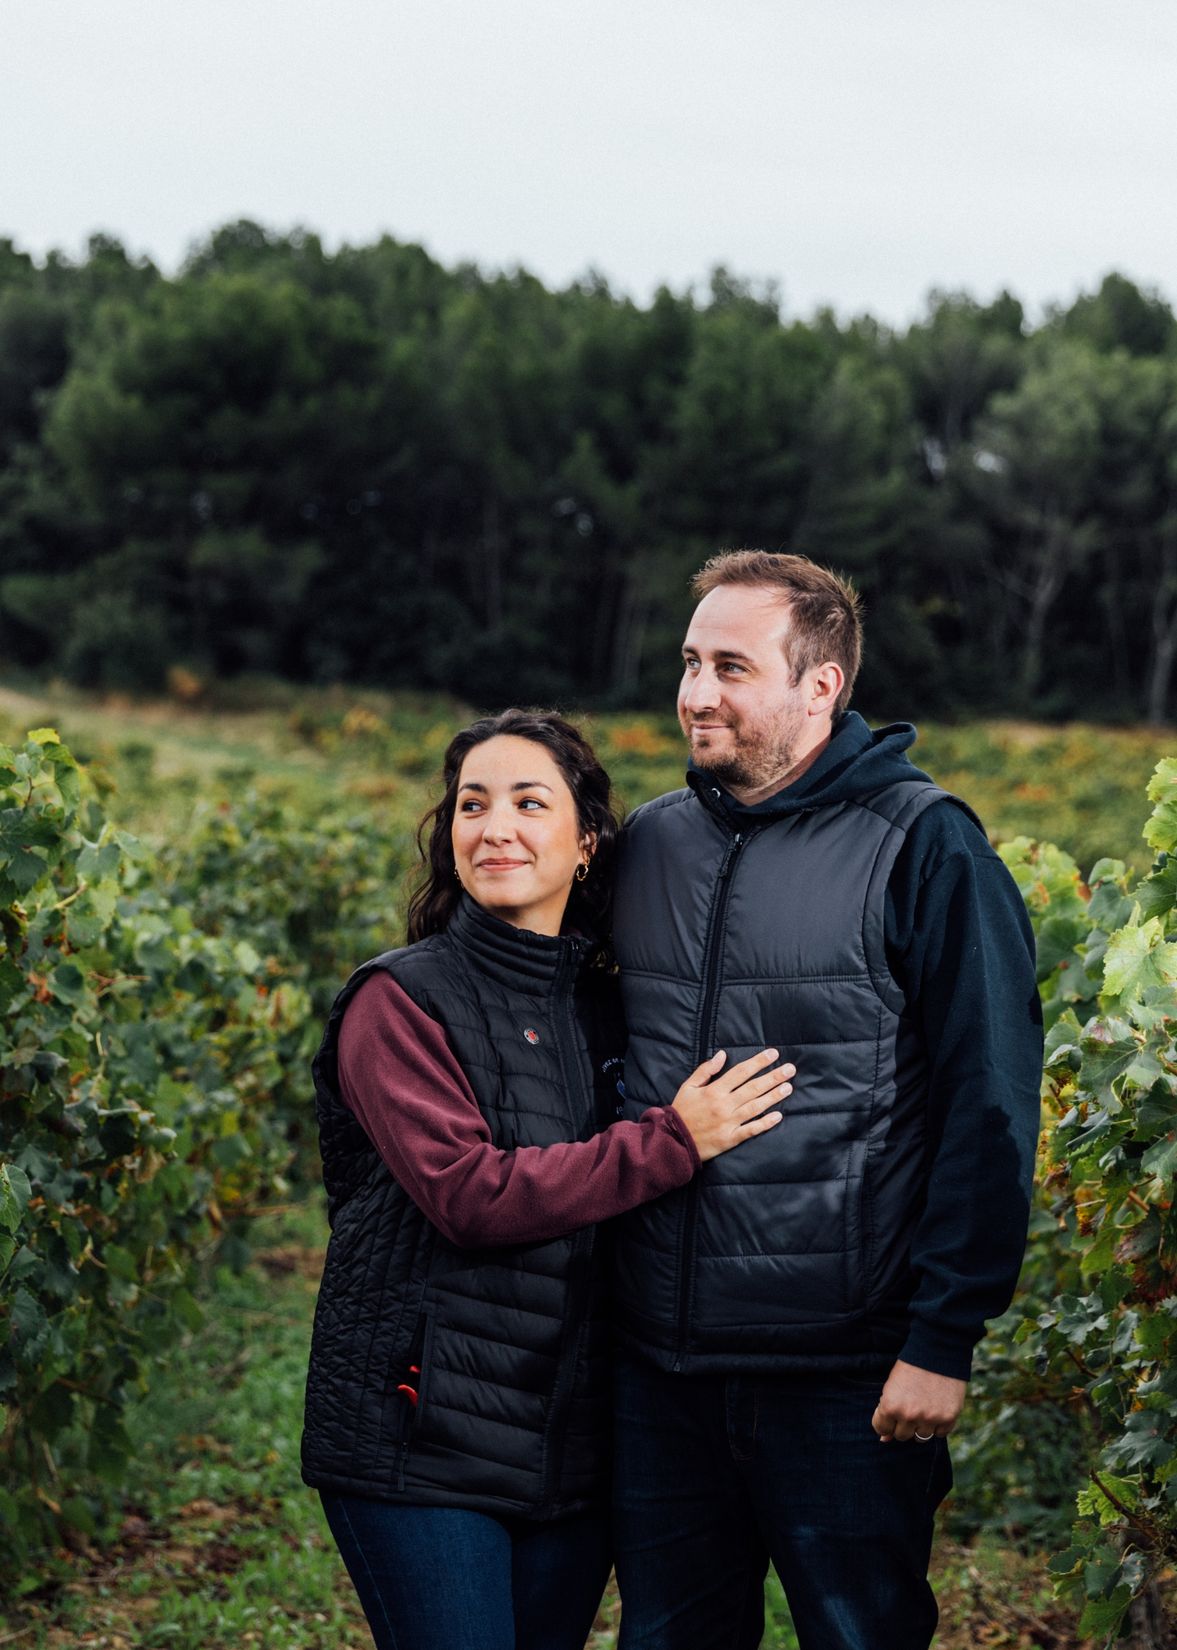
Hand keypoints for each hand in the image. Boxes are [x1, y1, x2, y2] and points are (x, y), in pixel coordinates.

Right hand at [671, 1048, 793, 1162]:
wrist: (674, 1141)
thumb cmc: (681, 1111)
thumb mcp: (688, 1086)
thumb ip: (705, 1070)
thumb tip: (722, 1055)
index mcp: (714, 1090)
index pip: (741, 1072)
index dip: (758, 1062)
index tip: (773, 1054)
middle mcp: (724, 1105)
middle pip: (753, 1088)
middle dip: (773, 1077)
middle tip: (790, 1069)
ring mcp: (729, 1122)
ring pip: (755, 1107)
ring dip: (773, 1097)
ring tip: (788, 1087)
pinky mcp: (731, 1138)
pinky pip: (751, 1130)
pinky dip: (765, 1123)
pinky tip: (778, 1116)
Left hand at [872, 1360, 966, 1443]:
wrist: (937, 1351)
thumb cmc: (910, 1367)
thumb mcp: (891, 1386)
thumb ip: (886, 1412)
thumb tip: (884, 1440)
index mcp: (890, 1406)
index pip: (882, 1430)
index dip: (885, 1421)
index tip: (891, 1413)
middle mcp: (909, 1416)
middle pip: (901, 1436)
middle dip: (902, 1424)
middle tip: (909, 1408)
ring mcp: (930, 1419)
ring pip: (920, 1438)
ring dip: (919, 1426)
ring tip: (922, 1408)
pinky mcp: (948, 1418)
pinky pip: (939, 1434)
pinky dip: (937, 1425)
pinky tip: (936, 1409)